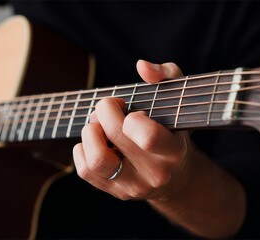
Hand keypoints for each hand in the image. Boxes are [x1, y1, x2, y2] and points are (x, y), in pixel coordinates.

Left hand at [73, 60, 190, 199]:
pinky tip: (96, 141)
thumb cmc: (171, 131)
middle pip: (115, 136)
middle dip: (105, 110)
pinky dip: (82, 149)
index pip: (148, 136)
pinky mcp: (113, 191)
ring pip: (96, 160)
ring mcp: (132, 186)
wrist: (173, 177)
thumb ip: (165, 75)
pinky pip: (84, 170)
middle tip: (110, 107)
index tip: (133, 111)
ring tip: (99, 127)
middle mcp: (154, 173)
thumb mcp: (177, 101)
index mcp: (173, 151)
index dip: (132, 116)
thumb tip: (142, 66)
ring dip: (90, 133)